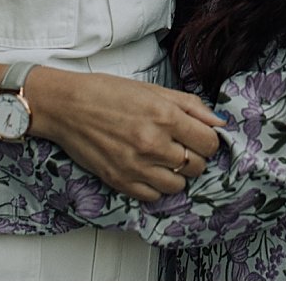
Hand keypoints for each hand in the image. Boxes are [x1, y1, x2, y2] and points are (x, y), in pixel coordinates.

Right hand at [25, 66, 224, 202]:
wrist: (67, 106)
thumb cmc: (107, 93)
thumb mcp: (153, 90)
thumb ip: (190, 106)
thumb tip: (218, 123)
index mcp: (165, 116)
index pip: (209, 143)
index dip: (208, 141)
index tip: (200, 138)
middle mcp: (153, 143)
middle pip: (197, 166)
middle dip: (195, 157)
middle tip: (181, 147)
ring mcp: (136, 165)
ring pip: (178, 185)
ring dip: (176, 174)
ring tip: (164, 159)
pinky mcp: (120, 181)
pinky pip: (153, 196)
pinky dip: (155, 186)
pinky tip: (148, 170)